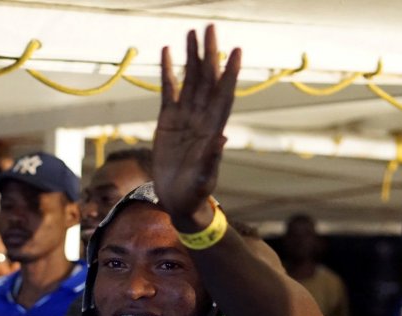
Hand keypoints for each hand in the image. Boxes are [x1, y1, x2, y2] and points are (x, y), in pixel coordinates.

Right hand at [153, 26, 240, 227]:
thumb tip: (222, 139)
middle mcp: (201, 118)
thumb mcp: (204, 178)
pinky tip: (166, 52)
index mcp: (213, 128)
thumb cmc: (195, 193)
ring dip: (191, 57)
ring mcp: (185, 117)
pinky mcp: (168, 121)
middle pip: (207, 80)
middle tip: (210, 28)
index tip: (235, 51)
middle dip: (210, 54)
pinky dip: (168, 72)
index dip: (229, 73)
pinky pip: (168, 91)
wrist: (179, 201)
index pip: (223, 94)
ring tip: (191, 33)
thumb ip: (212, 159)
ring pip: (190, 80)